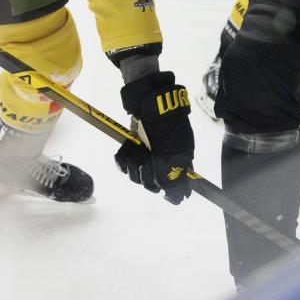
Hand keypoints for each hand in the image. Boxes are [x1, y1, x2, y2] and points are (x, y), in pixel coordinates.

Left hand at [118, 71, 194, 203]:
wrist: (150, 104)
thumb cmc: (167, 126)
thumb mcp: (174, 150)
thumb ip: (173, 174)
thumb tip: (175, 195)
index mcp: (177, 163)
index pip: (176, 188)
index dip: (171, 194)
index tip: (164, 194)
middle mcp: (162, 162)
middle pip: (152, 185)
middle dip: (146, 177)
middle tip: (145, 164)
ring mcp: (146, 156)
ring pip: (136, 177)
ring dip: (133, 168)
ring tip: (135, 154)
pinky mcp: (132, 150)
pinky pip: (124, 165)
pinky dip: (122, 160)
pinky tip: (126, 150)